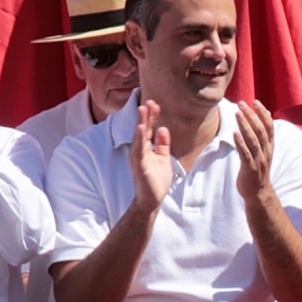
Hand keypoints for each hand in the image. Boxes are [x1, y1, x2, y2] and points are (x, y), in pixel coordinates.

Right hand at [130, 98, 173, 213]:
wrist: (152, 200)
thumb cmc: (156, 180)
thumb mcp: (163, 158)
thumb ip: (162, 144)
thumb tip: (163, 128)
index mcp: (145, 148)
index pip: (147, 128)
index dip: (151, 116)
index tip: (155, 103)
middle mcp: (139, 150)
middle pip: (142, 129)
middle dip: (146, 115)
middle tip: (149, 101)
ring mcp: (138, 158)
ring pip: (139, 137)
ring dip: (140, 122)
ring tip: (143, 109)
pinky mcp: (139, 166)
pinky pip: (139, 150)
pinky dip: (139, 139)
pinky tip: (140, 128)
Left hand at [234, 98, 277, 199]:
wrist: (258, 194)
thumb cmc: (257, 171)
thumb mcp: (262, 152)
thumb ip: (262, 136)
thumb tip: (264, 117)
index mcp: (269, 147)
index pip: (269, 126)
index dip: (263, 113)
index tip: (255, 102)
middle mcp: (266, 152)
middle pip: (261, 130)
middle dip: (252, 115)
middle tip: (242, 103)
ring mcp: (259, 160)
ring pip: (253, 140)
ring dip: (245, 125)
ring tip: (238, 113)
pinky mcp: (250, 168)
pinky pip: (245, 154)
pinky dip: (240, 143)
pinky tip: (234, 133)